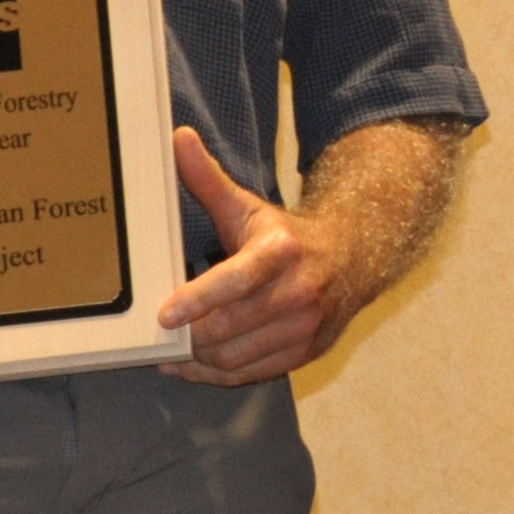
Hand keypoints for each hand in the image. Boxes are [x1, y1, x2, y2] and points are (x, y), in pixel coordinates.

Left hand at [159, 130, 370, 386]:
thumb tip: (177, 139)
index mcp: (282, 251)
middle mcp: (299, 292)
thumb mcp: (247, 207)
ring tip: (174, 352)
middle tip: (161, 335)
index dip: (197, 300)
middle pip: (229, 327)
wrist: (352, 259)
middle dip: (190, 336)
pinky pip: (252, 373)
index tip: (165, 314)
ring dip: (199, 360)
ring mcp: (306, 326)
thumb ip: (208, 179)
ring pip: (237, 357)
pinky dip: (219, 374)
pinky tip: (197, 366)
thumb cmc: (286, 237)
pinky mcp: (306, 351)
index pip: (236, 281)